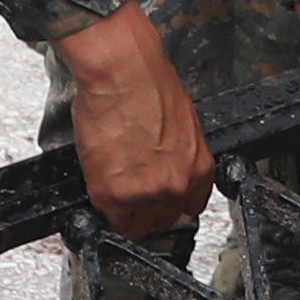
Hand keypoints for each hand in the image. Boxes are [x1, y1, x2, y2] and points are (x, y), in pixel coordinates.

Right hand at [59, 8, 214, 237]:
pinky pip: (110, 221)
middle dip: (146, 208)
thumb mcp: (181, 125)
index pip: (189, 207)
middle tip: (130, 190)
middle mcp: (177, 186)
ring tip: (113, 187)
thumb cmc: (149, 84)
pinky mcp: (115, 195)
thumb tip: (162, 165)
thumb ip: (177, 156)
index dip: (168, 203)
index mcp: (199, 168)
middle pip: (163, 220)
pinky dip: (102, 210)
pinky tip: (100, 189)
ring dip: (124, 212)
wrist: (123, 73)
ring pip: (135, 226)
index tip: (157, 199)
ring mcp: (147, 194)